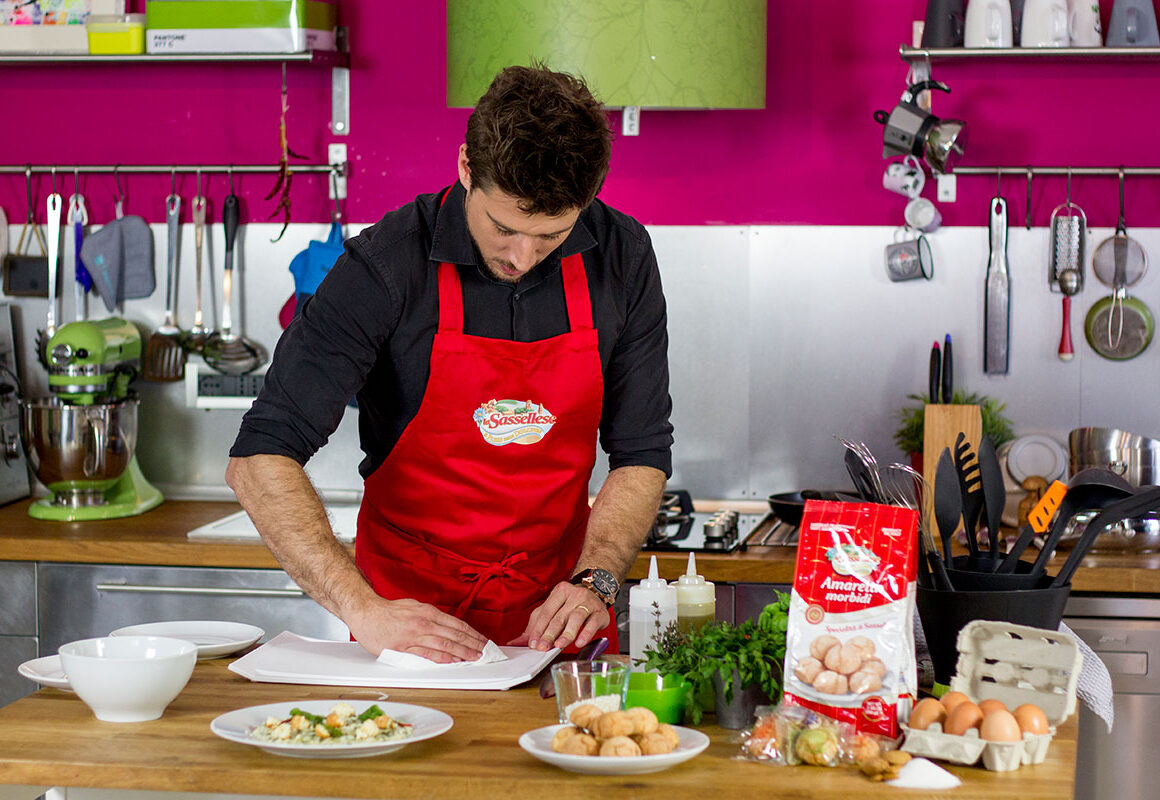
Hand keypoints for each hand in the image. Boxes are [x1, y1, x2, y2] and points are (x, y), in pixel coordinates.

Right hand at [346, 596, 488, 662]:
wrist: (365, 612)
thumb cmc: (387, 610)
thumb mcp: (414, 606)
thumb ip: (430, 616)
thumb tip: (445, 625)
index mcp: (428, 612)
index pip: (457, 625)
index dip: (472, 634)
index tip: (483, 641)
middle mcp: (424, 622)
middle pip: (455, 634)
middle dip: (473, 644)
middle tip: (486, 652)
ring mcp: (415, 635)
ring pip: (445, 644)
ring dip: (463, 652)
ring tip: (475, 658)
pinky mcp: (404, 647)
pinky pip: (427, 653)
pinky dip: (442, 658)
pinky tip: (453, 661)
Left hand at [512, 582, 608, 650]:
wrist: (597, 593)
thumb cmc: (571, 604)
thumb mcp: (552, 610)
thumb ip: (535, 626)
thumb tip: (517, 642)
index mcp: (559, 592)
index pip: (546, 612)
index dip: (538, 629)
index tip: (533, 643)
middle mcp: (573, 594)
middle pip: (558, 616)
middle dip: (549, 634)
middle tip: (543, 647)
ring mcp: (588, 602)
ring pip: (575, 618)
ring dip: (566, 634)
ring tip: (559, 645)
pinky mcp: (600, 612)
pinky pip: (592, 623)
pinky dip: (585, 634)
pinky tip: (579, 642)